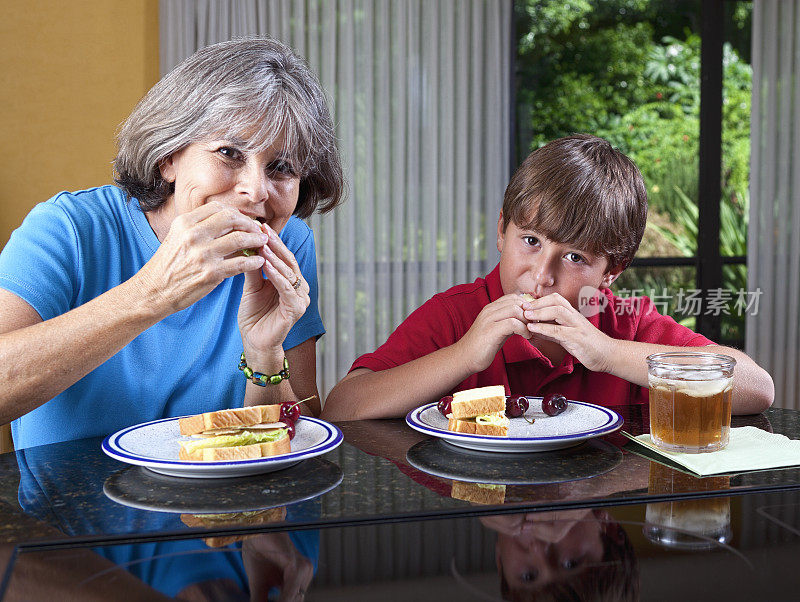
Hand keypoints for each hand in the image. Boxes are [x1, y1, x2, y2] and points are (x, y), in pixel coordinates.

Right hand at [135, 202, 266, 314]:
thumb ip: (199, 227)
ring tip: (262, 243)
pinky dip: (254, 261)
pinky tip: (259, 261)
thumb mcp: (178, 237)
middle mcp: (193, 235)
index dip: (236, 213)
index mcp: (185, 223)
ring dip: (256, 240)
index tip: (245, 220)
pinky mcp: (211, 273)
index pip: (218, 208)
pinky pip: (241, 263)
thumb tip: (229, 221)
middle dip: (249, 223)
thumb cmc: (169, 265)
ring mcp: (202, 254)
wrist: (153, 291)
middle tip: (258, 230)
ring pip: (239, 238)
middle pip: (231, 218)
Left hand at [238, 222, 309, 358]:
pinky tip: (267, 266)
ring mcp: (300, 298)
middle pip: (288, 261)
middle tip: (263, 230)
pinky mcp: (296, 309)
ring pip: (289, 273)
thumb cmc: (254, 316)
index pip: (283, 257)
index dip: (273, 242)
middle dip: (275, 245)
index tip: (260, 226)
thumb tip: (249, 246)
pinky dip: (277, 276)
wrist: (255, 342)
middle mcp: (299, 288)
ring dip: (275, 258)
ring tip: (263, 244)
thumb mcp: (251, 287)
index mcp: (290, 281)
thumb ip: (254, 269)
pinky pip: (286, 288)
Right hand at [457, 294, 531, 373]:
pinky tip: (526, 336)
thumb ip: (509, 321)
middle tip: (534, 325)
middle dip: (529, 313)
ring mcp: (489, 320)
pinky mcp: (490, 331)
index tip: (531, 318)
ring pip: (515, 310)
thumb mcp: (497, 329)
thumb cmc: (482, 345)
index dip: (526, 306)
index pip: (512, 297)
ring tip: (530, 331)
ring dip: (527, 321)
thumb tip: (526, 319)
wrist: (464, 357)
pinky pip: (512, 323)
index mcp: (490, 308)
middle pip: (516, 302)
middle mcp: (489, 311)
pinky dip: (523, 329)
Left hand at [523, 293, 611, 370]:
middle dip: (537, 302)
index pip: (556, 299)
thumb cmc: (588, 346)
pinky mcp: (578, 338)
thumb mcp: (567, 336)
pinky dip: (543, 329)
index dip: (540, 300)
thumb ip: (552, 332)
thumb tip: (534, 330)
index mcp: (573, 315)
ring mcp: (577, 327)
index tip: (525, 304)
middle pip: (556, 301)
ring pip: (558, 312)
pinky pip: (559, 331)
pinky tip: (532, 329)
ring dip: (539, 312)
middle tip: (521, 307)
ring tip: (525, 315)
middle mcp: (575, 317)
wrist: (608, 356)